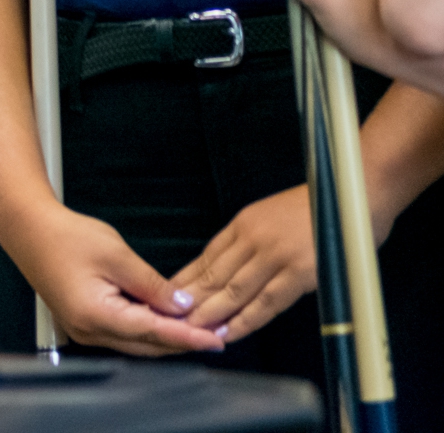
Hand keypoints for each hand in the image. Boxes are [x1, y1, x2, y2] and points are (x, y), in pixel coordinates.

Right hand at [19, 203, 222, 355]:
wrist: (28, 228)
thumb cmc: (65, 236)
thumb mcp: (117, 255)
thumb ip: (153, 285)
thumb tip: (182, 306)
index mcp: (96, 316)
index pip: (154, 332)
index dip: (189, 336)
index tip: (217, 339)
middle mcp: (89, 331)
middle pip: (147, 346)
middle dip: (182, 341)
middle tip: (215, 334)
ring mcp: (85, 330)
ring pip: (137, 343)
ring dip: (166, 336)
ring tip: (196, 327)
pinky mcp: (84, 322)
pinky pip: (124, 334)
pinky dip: (147, 329)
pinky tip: (163, 318)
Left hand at [171, 184, 311, 343]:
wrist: (356, 193)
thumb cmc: (321, 207)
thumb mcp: (275, 216)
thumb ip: (254, 241)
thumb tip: (234, 268)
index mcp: (245, 222)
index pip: (207, 256)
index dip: (187, 279)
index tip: (168, 296)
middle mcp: (253, 237)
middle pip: (213, 275)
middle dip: (191, 300)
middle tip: (170, 320)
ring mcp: (275, 255)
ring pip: (234, 291)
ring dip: (211, 313)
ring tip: (192, 332)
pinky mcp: (299, 272)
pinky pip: (266, 303)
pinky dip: (245, 320)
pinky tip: (229, 332)